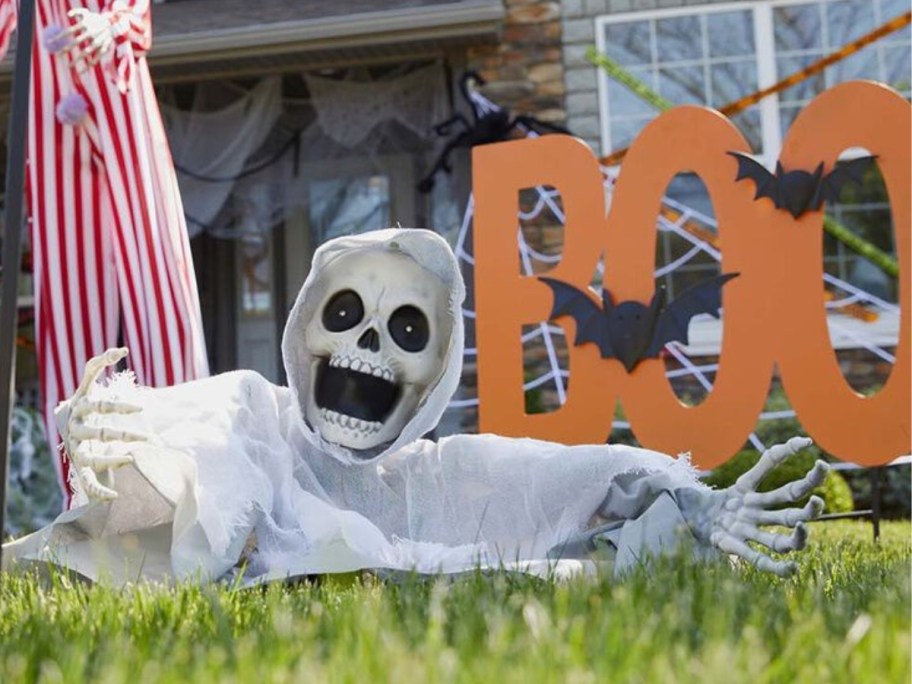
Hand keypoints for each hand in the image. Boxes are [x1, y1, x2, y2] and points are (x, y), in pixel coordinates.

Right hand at [57, 347, 144, 501]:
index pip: (100, 405)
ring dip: (111, 460)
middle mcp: (75, 429)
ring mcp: (75, 448)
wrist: (61, 422)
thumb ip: (100, 362)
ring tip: (131, 460)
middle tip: (146, 439)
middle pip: (97, 433)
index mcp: (79, 407)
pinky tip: (112, 497)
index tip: (141, 408)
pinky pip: (85, 480)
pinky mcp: (78, 464)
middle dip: (122, 435)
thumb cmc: (82, 400)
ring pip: (90, 458)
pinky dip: (96, 490)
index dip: (120, 405)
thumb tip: (122, 348)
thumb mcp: (86, 381)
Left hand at [62, 9, 115, 69]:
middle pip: (76, 42)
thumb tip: (68, 15)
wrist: (114, 24)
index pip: (69, 31)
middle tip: (57, 56)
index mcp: (86, 25)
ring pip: (86, 52)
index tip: (50, 42)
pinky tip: (82, 71)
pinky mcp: (104, 48)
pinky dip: (88, 66)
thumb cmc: (96, 19)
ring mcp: (98, 41)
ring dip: (77, 60)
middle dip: (65, 49)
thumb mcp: (87, 13)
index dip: (59, 36)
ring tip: (69, 66)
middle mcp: (91, 33)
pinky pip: (96, 59)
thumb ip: (76, 12)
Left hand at [680, 437, 827, 575]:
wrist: (691, 520)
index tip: (816, 456)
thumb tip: (799, 440)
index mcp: (757, 497)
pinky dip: (776, 567)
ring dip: (794, 537)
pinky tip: (792, 568)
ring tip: (802, 528)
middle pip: (791, 515)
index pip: (787, 487)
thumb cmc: (717, 500)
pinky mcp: (735, 547)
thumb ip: (765, 461)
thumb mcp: (739, 480)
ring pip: (779, 541)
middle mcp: (758, 516)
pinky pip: (759, 560)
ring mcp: (748, 533)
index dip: (804, 472)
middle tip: (818, 500)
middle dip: (809, 510)